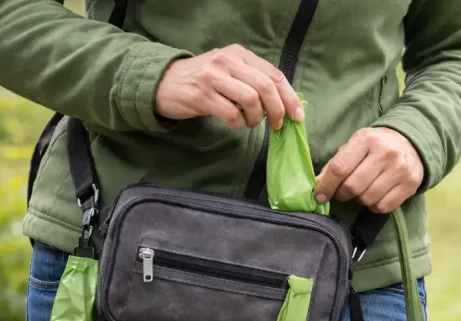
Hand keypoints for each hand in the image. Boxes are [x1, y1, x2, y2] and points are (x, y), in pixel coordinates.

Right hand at [154, 44, 302, 130]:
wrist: (164, 82)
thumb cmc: (204, 80)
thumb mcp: (230, 72)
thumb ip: (254, 81)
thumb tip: (285, 104)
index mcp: (239, 54)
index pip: (274, 75)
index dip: (289, 97)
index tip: (297, 116)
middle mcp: (227, 61)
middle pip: (265, 87)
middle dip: (277, 110)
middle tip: (277, 125)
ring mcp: (213, 77)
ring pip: (251, 99)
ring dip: (257, 118)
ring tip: (252, 123)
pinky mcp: (201, 95)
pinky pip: (231, 113)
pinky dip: (239, 123)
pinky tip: (236, 124)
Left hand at [314, 127, 423, 213]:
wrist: (412, 142)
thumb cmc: (376, 145)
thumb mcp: (356, 145)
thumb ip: (337, 163)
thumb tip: (318, 184)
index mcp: (366, 139)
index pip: (340, 167)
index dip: (326, 185)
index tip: (320, 196)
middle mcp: (385, 153)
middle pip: (353, 186)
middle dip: (342, 195)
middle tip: (341, 194)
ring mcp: (400, 169)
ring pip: (368, 199)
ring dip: (359, 200)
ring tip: (361, 192)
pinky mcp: (410, 184)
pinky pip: (383, 207)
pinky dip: (374, 206)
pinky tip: (375, 196)